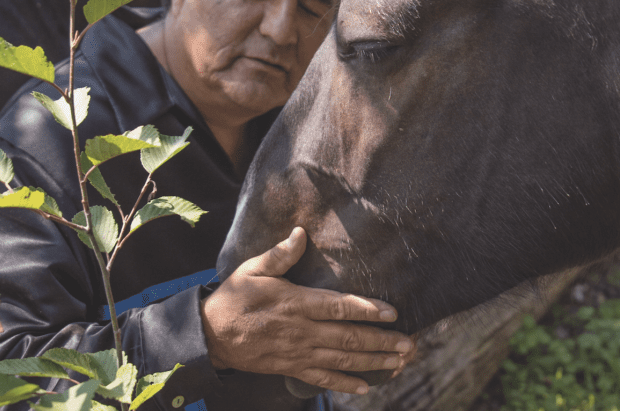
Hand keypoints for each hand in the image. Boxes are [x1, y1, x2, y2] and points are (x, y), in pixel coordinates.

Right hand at [201, 227, 413, 394]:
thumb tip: (300, 233)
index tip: (391, 311)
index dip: (366, 309)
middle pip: (348, 338)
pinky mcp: (291, 368)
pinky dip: (345, 383)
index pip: (338, 308)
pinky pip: (322, 379)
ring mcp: (297, 353)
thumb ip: (279, 255)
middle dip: (381, 341)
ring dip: (373, 362)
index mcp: (295, 303)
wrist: (210, 335)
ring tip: (399, 362)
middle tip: (409, 343)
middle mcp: (301, 331)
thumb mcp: (251, 270)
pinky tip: (366, 386)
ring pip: (342, 360)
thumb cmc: (234, 297)